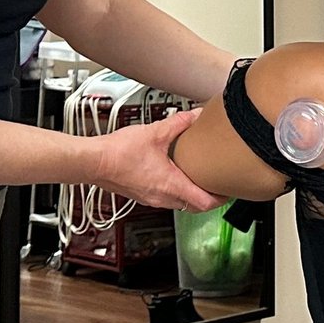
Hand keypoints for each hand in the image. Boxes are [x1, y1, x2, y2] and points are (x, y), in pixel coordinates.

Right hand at [95, 110, 223, 211]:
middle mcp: (162, 197)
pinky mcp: (142, 196)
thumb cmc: (119, 153)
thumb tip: (195, 115)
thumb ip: (179, 123)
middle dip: (209, 198)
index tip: (229, 190)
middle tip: (218, 185)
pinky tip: (174, 175)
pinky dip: (176, 192)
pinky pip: (166, 199)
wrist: (94, 162)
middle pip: (194, 207)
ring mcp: (151, 199)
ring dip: (192, 195)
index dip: (220, 198)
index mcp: (171, 185)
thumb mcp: (155, 133)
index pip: (204, 203)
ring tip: (199, 179)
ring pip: (180, 204)